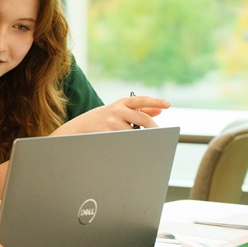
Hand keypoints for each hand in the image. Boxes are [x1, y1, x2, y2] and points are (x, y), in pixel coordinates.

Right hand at [55, 95, 169, 134]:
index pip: (141, 100)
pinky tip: (133, 146)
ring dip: (142, 138)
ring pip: (135, 133)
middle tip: (160, 134)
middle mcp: (117, 110)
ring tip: (145, 142)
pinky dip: (131, 144)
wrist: (80, 127)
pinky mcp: (107, 134)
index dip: (155, 101)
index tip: (167, 104)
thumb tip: (159, 110)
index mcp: (122, 102)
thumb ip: (140, 109)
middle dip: (153, 128)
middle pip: (143, 119)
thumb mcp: (120, 110)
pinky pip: (125, 140)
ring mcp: (112, 122)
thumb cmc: (104, 118)